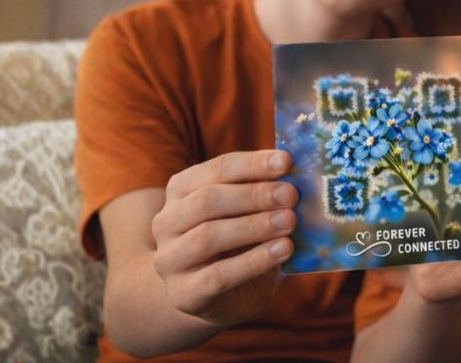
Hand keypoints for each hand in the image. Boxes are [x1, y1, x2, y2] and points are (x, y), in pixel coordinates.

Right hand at [150, 149, 298, 324]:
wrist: (216, 298)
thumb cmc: (236, 247)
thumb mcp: (246, 214)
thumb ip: (261, 195)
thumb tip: (293, 176)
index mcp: (181, 190)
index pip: (216, 169)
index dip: (252, 164)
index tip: (286, 161)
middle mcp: (167, 221)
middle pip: (207, 200)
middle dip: (253, 195)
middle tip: (291, 195)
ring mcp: (170, 259)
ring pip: (208, 236)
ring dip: (254, 226)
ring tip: (290, 222)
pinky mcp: (184, 293)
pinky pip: (218, 275)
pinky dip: (254, 261)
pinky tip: (282, 250)